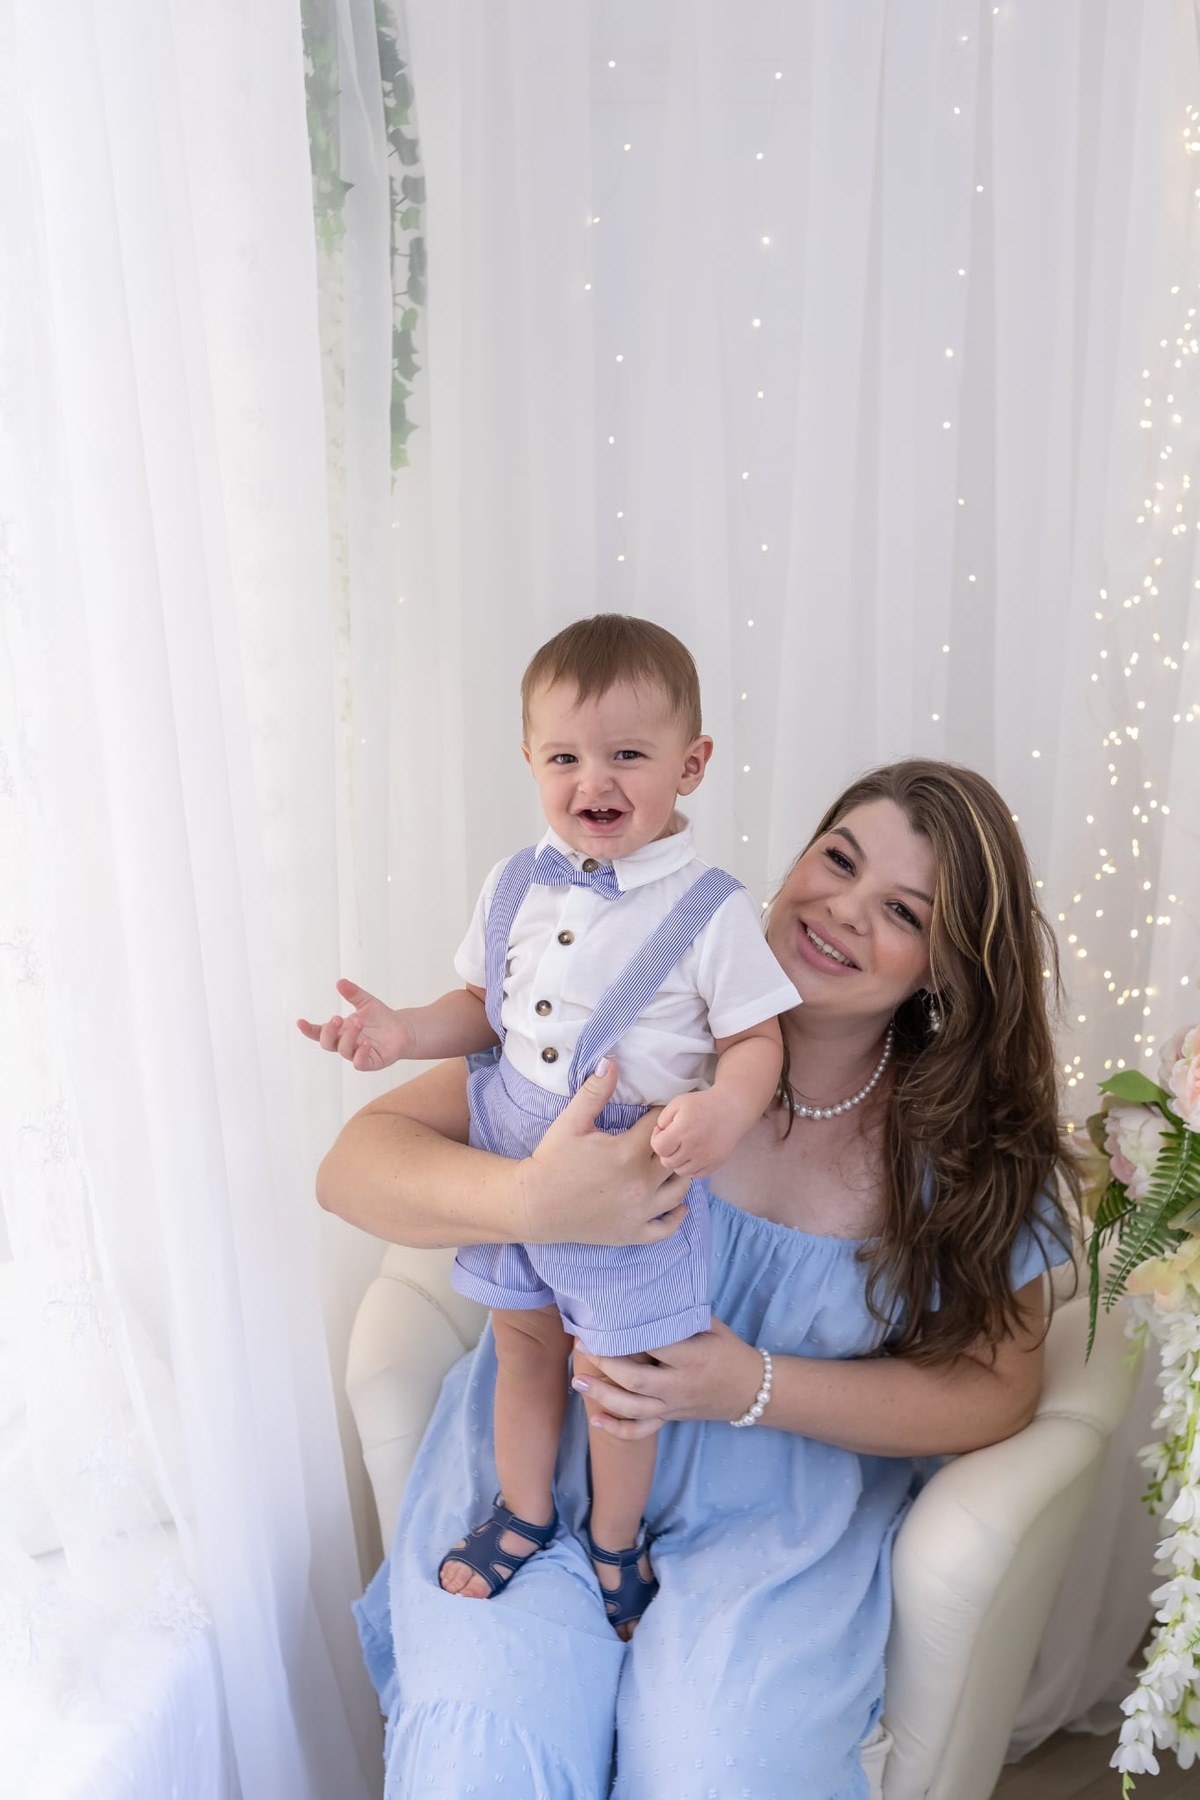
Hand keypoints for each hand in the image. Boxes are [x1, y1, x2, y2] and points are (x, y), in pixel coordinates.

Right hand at [296, 979, 412, 1071]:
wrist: (403, 1029)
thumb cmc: (381, 1018)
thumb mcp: (366, 1002)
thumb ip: (353, 993)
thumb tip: (340, 982)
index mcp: (340, 1030)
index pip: (320, 1032)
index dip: (309, 1029)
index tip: (300, 1022)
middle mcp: (346, 1043)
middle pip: (328, 1043)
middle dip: (329, 1031)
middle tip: (337, 1018)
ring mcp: (357, 1054)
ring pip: (344, 1051)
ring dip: (348, 1036)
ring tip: (359, 1023)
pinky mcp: (371, 1062)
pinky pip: (360, 1063)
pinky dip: (361, 1054)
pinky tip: (366, 1042)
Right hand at [521, 1057, 690, 1246]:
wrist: (534, 1205)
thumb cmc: (551, 1161)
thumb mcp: (571, 1123)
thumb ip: (594, 1093)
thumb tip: (610, 1062)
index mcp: (628, 1153)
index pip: (662, 1125)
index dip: (663, 1113)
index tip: (661, 1109)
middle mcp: (641, 1184)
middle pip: (677, 1156)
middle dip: (675, 1142)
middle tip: (670, 1134)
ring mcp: (640, 1211)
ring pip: (680, 1191)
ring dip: (680, 1174)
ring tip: (672, 1162)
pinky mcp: (633, 1233)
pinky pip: (667, 1228)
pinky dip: (676, 1215)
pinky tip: (675, 1202)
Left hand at [569, 1319, 765, 1438]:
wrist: (751, 1390)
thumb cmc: (730, 1351)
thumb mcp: (712, 1327)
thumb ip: (682, 1316)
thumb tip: (648, 1296)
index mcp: (692, 1357)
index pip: (655, 1346)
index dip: (627, 1335)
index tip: (604, 1321)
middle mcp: (680, 1385)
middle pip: (636, 1380)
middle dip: (605, 1364)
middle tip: (581, 1346)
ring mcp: (674, 1405)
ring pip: (634, 1408)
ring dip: (603, 1396)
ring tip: (577, 1381)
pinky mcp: (671, 1418)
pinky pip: (642, 1431)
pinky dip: (618, 1429)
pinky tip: (595, 1420)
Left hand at [649, 1088, 744, 1179]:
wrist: (731, 1110)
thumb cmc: (703, 1104)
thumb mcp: (679, 1102)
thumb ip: (663, 1118)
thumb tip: (659, 1133)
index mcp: (683, 1130)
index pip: (659, 1147)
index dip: (656, 1139)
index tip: (663, 1131)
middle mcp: (694, 1147)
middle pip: (667, 1162)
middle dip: (666, 1151)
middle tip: (673, 1140)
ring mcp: (705, 1158)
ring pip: (680, 1171)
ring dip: (678, 1161)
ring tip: (683, 1148)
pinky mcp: (714, 1164)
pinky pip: (695, 1174)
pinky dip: (691, 1167)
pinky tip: (693, 1154)